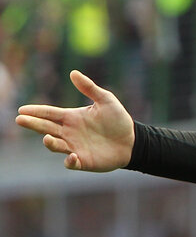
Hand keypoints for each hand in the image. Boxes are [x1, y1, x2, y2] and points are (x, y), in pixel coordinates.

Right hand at [15, 71, 134, 171]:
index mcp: (71, 117)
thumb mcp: (106, 100)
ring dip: (50, 143)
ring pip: (55, 145)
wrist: (133, 141)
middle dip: (33, 124)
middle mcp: (69, 133)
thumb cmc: (118, 120)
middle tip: (20, 120)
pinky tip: (72, 156)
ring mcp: (74, 147)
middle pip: (46, 128)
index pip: (49, 113)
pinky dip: (69, 161)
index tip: (22, 109)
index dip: (36, 111)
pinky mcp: (84, 161)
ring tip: (47, 137)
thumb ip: (89, 88)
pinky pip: (71, 163)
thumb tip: (73, 72)